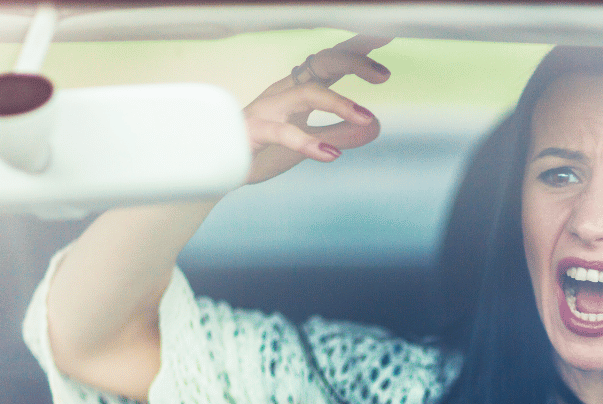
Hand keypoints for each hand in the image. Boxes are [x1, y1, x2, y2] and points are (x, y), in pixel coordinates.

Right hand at [242, 35, 391, 183]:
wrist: (215, 166)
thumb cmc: (259, 147)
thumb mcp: (309, 143)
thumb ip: (340, 132)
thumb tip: (374, 126)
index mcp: (298, 89)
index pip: (332, 62)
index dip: (359, 50)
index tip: (387, 37)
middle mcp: (285, 91)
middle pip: (322, 63)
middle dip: (353, 60)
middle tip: (383, 74)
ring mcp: (269, 109)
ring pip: (307, 93)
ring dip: (339, 102)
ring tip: (366, 117)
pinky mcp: (255, 131)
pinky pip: (284, 133)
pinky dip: (310, 142)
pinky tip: (331, 154)